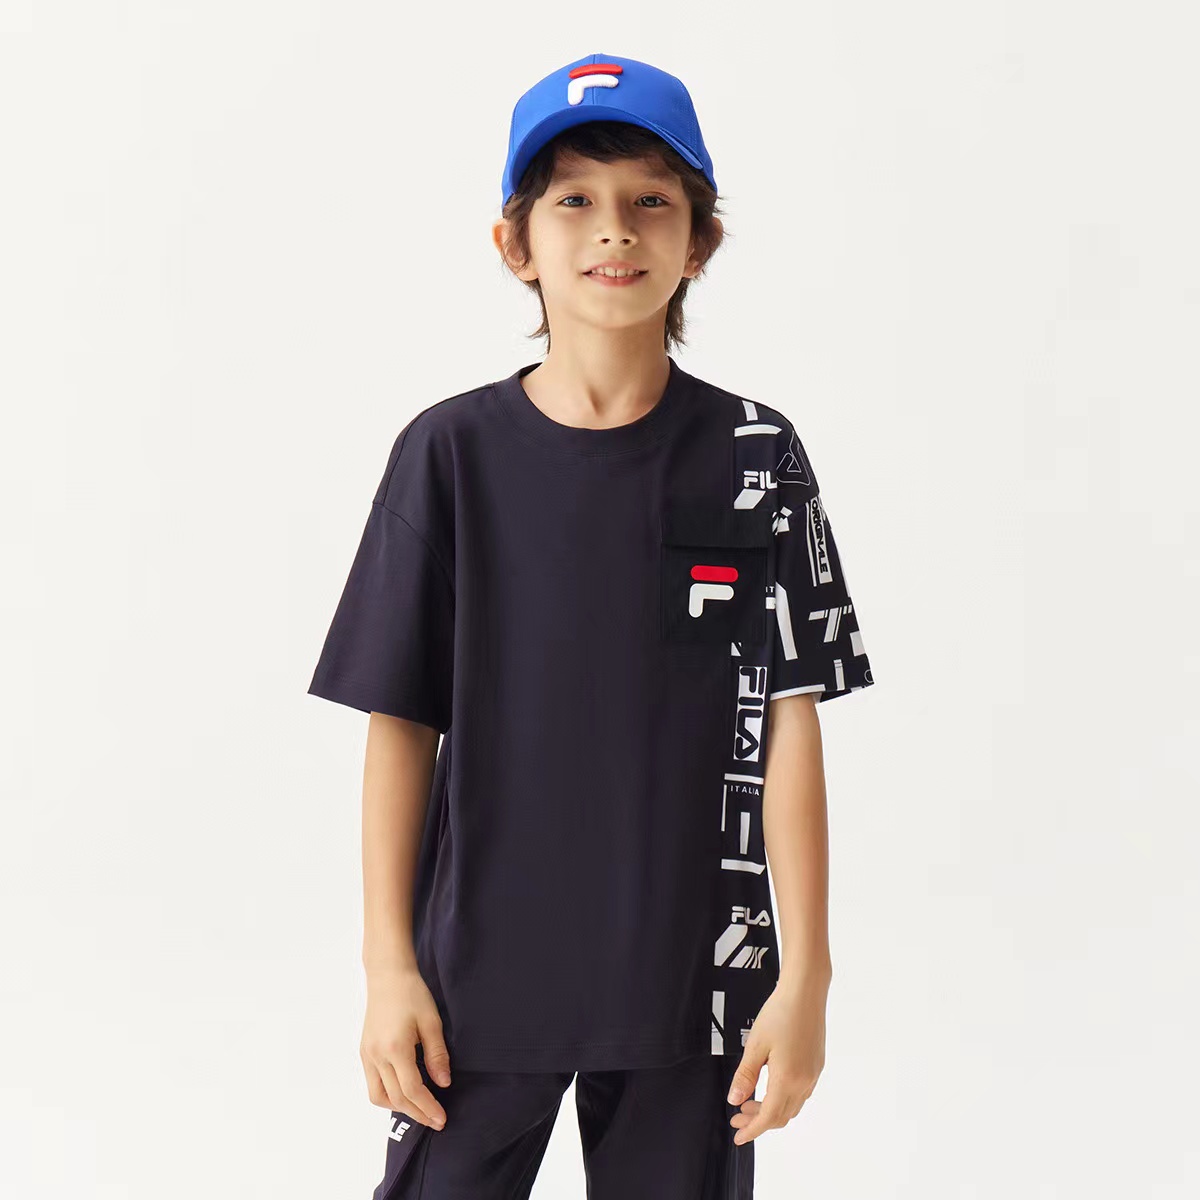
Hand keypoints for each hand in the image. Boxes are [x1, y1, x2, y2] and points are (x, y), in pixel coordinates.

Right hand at [360, 964, 451, 1128]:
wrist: (388, 976)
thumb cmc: (412, 994)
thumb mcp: (431, 1022)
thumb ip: (437, 1055)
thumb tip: (443, 1083)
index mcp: (395, 1048)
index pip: (412, 1089)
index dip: (428, 1107)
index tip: (442, 1118)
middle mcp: (377, 1056)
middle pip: (395, 1098)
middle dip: (417, 1113)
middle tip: (435, 1121)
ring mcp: (367, 1055)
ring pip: (377, 1096)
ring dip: (398, 1107)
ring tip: (419, 1108)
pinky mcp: (364, 1051)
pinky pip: (372, 1083)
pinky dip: (387, 1094)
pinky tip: (403, 1091)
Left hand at [726, 970, 829, 1144]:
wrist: (805, 993)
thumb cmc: (780, 1013)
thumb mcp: (755, 1045)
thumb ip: (745, 1075)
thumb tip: (735, 1100)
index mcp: (787, 1079)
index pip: (768, 1117)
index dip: (752, 1130)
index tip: (738, 1136)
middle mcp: (804, 1081)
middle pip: (781, 1116)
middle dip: (758, 1122)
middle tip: (737, 1118)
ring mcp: (813, 1074)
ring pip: (792, 1106)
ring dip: (771, 1110)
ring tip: (749, 1102)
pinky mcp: (816, 1065)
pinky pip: (800, 1093)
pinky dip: (783, 1099)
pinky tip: (769, 1087)